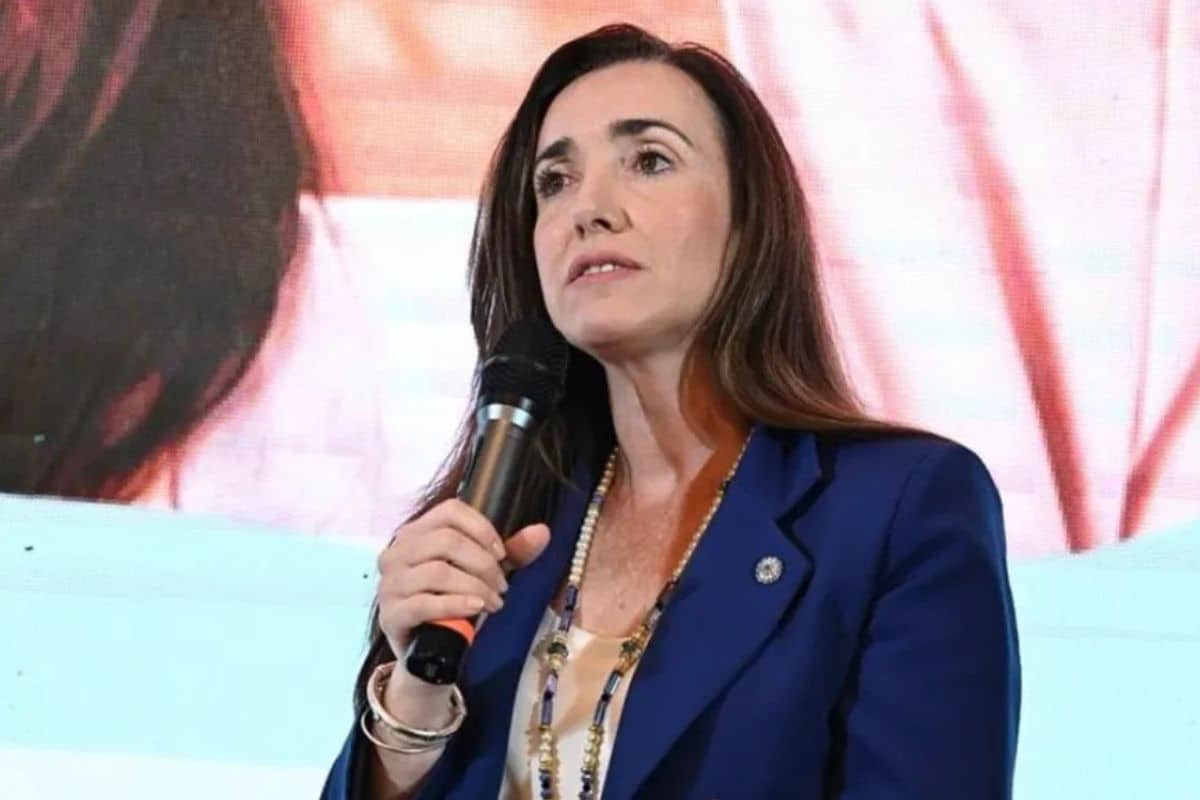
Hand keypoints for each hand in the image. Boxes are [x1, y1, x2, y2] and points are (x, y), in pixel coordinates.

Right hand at [376, 498, 550, 659]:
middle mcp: (396, 552)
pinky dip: (457, 604)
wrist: (429, 653)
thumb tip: (542, 531)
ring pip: (437, 571)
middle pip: (446, 541)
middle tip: (502, 587)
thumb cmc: (453, 603)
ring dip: (475, 586)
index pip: (449, 511)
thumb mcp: (485, 574)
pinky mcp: (391, 614)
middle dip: (484, 564)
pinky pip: (424, 603)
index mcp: (416, 533)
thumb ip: (513, 553)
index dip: (481, 528)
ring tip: (494, 602)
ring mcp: (390, 583)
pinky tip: (476, 608)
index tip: (502, 554)